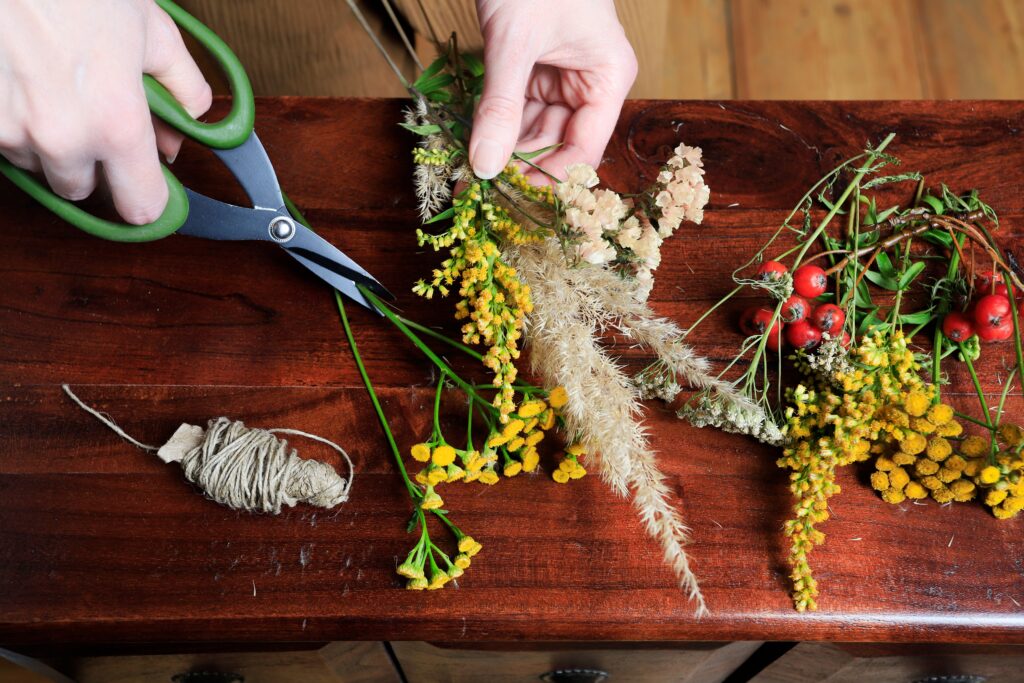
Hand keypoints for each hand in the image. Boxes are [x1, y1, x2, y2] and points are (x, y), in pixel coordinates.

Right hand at [0, 0, 210, 223]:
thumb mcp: (153, 31)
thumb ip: (183, 90)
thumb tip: (185, 129)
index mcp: (116, 124)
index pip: (139, 206)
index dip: (148, 198)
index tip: (150, 188)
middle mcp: (62, 138)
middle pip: (82, 190)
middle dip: (93, 164)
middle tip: (96, 117)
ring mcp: (10, 131)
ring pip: (38, 165)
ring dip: (51, 143)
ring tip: (57, 88)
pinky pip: (4, 141)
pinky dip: (17, 121)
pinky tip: (27, 82)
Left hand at [470, 0, 636, 180]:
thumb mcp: (515, 43)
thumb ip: (501, 106)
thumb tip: (486, 164)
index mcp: (608, 78)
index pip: (584, 148)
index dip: (551, 177)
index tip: (516, 198)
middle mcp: (590, 84)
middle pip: (558, 144)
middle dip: (522, 167)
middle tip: (484, 190)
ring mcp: (561, 78)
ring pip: (535, 131)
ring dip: (507, 151)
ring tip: (475, 172)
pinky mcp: (534, 70)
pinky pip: (518, 111)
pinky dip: (498, 127)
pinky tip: (476, 145)